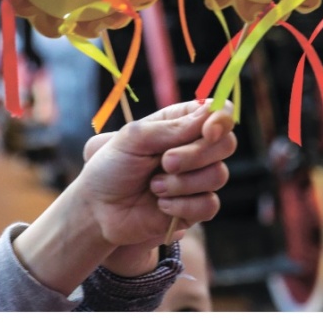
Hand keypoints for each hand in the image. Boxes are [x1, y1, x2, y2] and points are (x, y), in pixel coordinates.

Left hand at [13, 100, 235, 292]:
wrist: (97, 210)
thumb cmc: (110, 168)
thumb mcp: (134, 138)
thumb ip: (173, 127)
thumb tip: (211, 115)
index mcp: (181, 123)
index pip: (220, 112)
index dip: (221, 120)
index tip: (208, 131)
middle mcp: (194, 148)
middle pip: (226, 144)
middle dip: (196, 156)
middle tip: (164, 163)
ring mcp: (197, 178)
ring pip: (218, 175)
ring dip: (182, 183)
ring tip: (154, 187)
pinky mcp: (195, 207)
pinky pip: (209, 205)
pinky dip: (183, 206)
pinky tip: (160, 205)